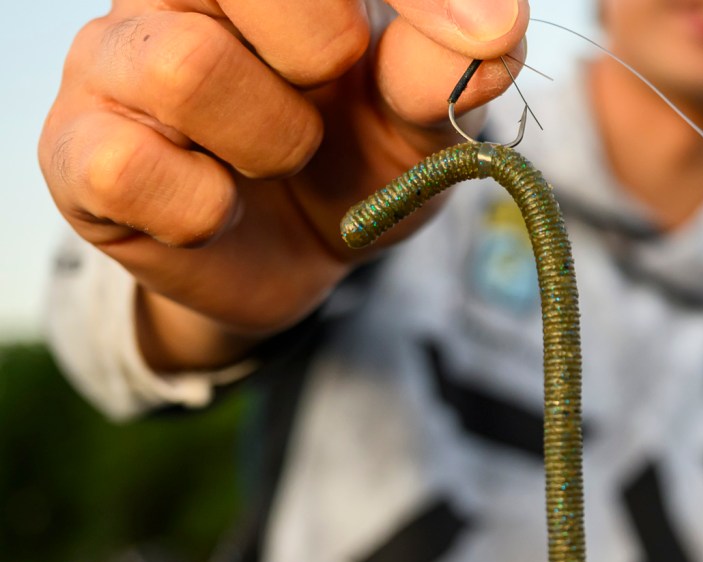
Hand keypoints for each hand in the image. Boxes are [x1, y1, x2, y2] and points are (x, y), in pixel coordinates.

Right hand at [39, 0, 527, 369]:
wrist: (297, 260)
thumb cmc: (357, 158)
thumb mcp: (421, 118)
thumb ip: (450, 69)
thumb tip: (493, 29)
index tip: (479, 31)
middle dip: (319, 45)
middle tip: (328, 84)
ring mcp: (112, 61)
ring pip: (186, 67)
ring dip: (269, 137)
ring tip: (278, 155)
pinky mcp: (77, 151)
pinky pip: (129, 167)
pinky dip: (202, 208)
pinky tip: (217, 207)